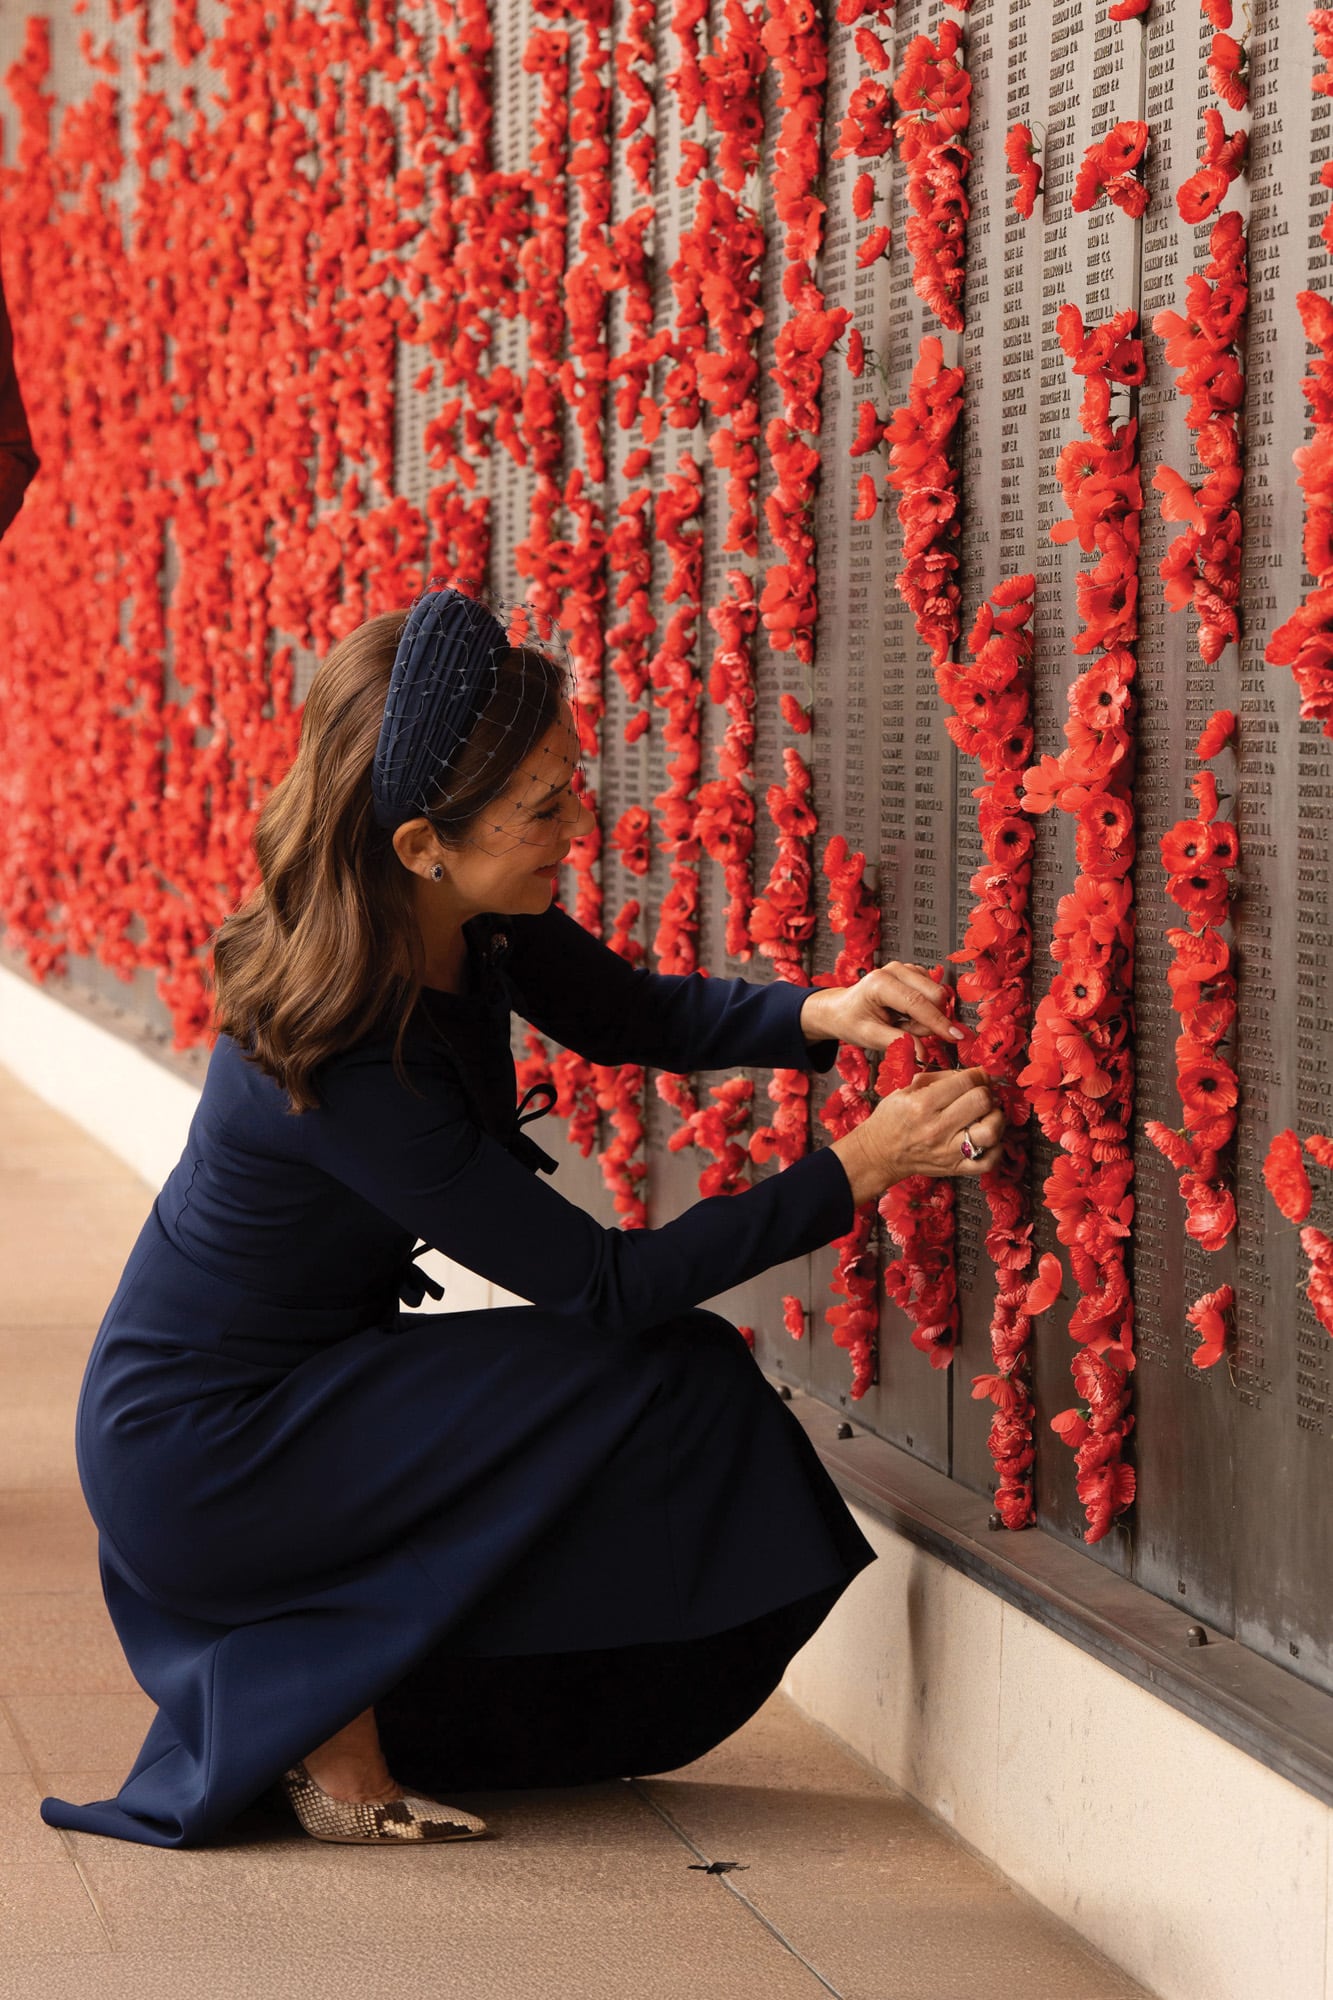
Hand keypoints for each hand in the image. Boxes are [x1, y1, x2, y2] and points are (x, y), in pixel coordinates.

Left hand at [802, 964, 965, 1054]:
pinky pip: (934, 995)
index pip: (918, 1003)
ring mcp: (906, 969)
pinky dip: (924, 1011)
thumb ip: (897, 1044)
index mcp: (880, 982)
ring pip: (937, 996)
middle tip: (905, 1032)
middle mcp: (895, 970)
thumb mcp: (869, 1037)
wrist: (841, 1009)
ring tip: (901, 1023)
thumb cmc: (851, 1020)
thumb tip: (923, 1054)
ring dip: (925, 1017)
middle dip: (928, 1021)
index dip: (939, 1022)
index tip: (955, 1037)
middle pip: (935, 995)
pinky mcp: (914, 974)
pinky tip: (906, 1016)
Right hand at [830, 1068, 1005, 1205]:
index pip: (966, 1082)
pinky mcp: (955, 1168)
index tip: (978, 1075)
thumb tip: (973, 1073)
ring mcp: (947, 1151)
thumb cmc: (893, 1118)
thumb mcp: (906, 1088)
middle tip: (982, 1093)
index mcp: (922, 1104)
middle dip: (986, 1092)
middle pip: (982, 1102)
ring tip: (988, 1114)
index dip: (978, 1074)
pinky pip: (989, 1161)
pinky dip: (996, 1148)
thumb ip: (940, 1077)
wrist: (880, 1153)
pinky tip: (987, 1137)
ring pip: (991, 1131)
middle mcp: (936, 1128)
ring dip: (996, 1118)